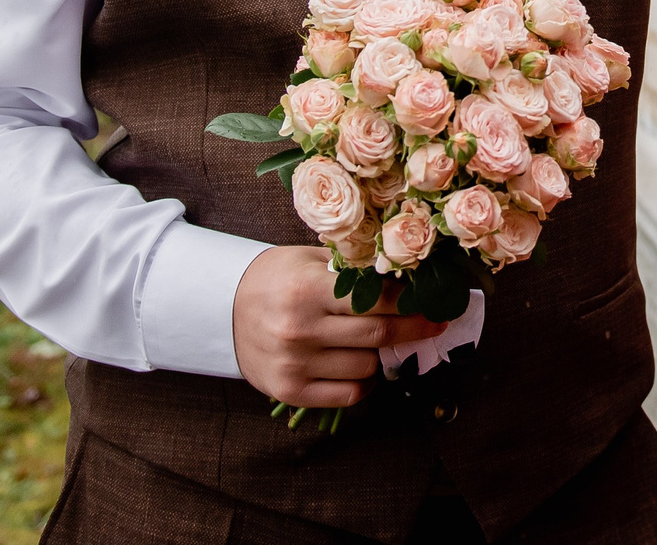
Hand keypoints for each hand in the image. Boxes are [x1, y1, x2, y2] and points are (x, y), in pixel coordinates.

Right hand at [231, 245, 445, 407]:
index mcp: (308, 289)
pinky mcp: (290, 391)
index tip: (436, 303)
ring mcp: (295, 363)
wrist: (221, 308)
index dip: (413, 304)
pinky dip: (362, 382)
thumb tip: (407, 282)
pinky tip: (358, 365)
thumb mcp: (308, 260)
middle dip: (414, 329)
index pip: (376, 300)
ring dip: (381, 356)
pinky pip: (348, 395)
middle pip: (378, 335)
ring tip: (375, 341)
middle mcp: (301, 328)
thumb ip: (351, 272)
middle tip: (434, 323)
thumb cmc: (275, 279)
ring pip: (367, 367)